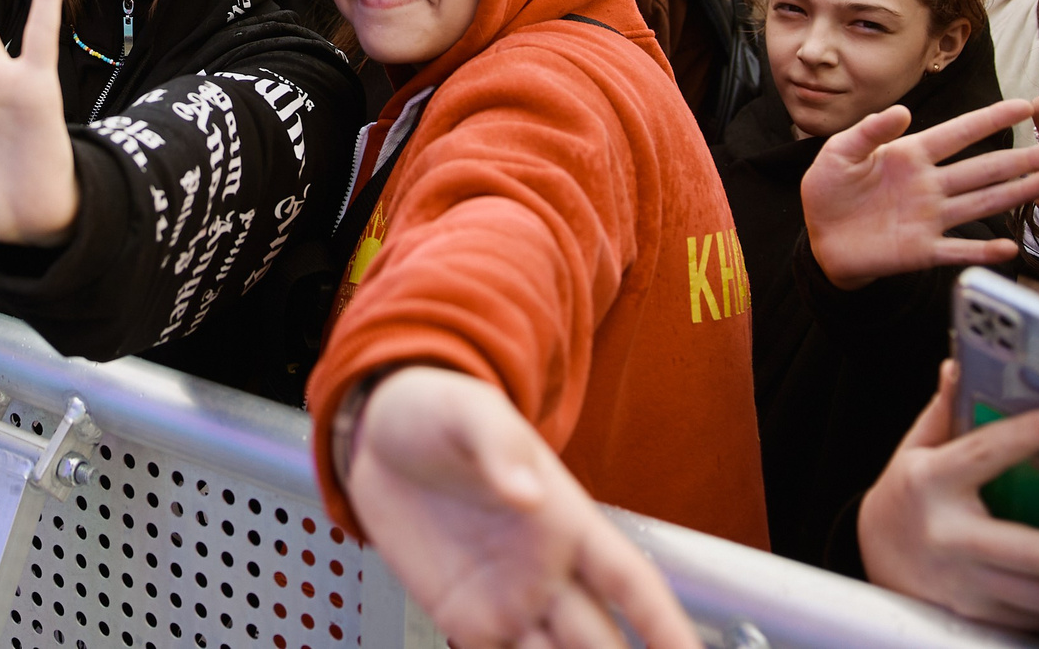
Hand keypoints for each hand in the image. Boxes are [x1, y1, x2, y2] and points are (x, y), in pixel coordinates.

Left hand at [342, 367, 696, 648]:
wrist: (374, 434)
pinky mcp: (463, 618)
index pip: (631, 582)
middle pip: (599, 641)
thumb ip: (497, 446)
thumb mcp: (467, 412)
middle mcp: (546, 572)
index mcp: (566, 522)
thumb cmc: (437, 413)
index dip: (665, 624)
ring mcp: (507, 600)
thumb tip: (526, 491)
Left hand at [803, 98, 1038, 289]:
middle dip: (1026, 158)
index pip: (957, 133)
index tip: (1026, 106)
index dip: (990, 119)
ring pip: (984, 202)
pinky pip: (958, 250)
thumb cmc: (829, 191)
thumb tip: (903, 110)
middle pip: (986, 168)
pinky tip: (1011, 247)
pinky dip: (982, 251)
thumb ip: (868, 131)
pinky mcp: (923, 249)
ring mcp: (931, 218)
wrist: (820, 239)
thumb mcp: (839, 152)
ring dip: (1021, 192)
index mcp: (910, 156)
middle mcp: (930, 185)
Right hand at [859, 362, 1038, 636]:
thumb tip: (960, 365)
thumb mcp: (917, 448)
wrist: (875, 557)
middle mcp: (949, 539)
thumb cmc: (908, 495)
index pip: (983, 453)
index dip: (1028, 434)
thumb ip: (945, 412)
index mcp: (930, 484)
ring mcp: (966, 586)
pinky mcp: (980, 617)